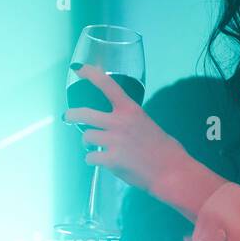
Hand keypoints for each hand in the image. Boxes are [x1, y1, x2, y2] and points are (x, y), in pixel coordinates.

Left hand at [64, 64, 192, 194]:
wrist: (171, 171)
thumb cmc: (165, 150)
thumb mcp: (148, 124)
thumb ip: (130, 121)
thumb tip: (118, 125)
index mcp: (131, 110)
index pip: (108, 86)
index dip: (91, 75)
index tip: (79, 69)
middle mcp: (119, 122)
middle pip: (85, 114)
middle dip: (72, 115)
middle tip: (68, 117)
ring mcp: (114, 141)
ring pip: (86, 137)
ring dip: (88, 143)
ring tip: (95, 148)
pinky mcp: (111, 159)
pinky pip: (90, 157)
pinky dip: (93, 160)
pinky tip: (101, 162)